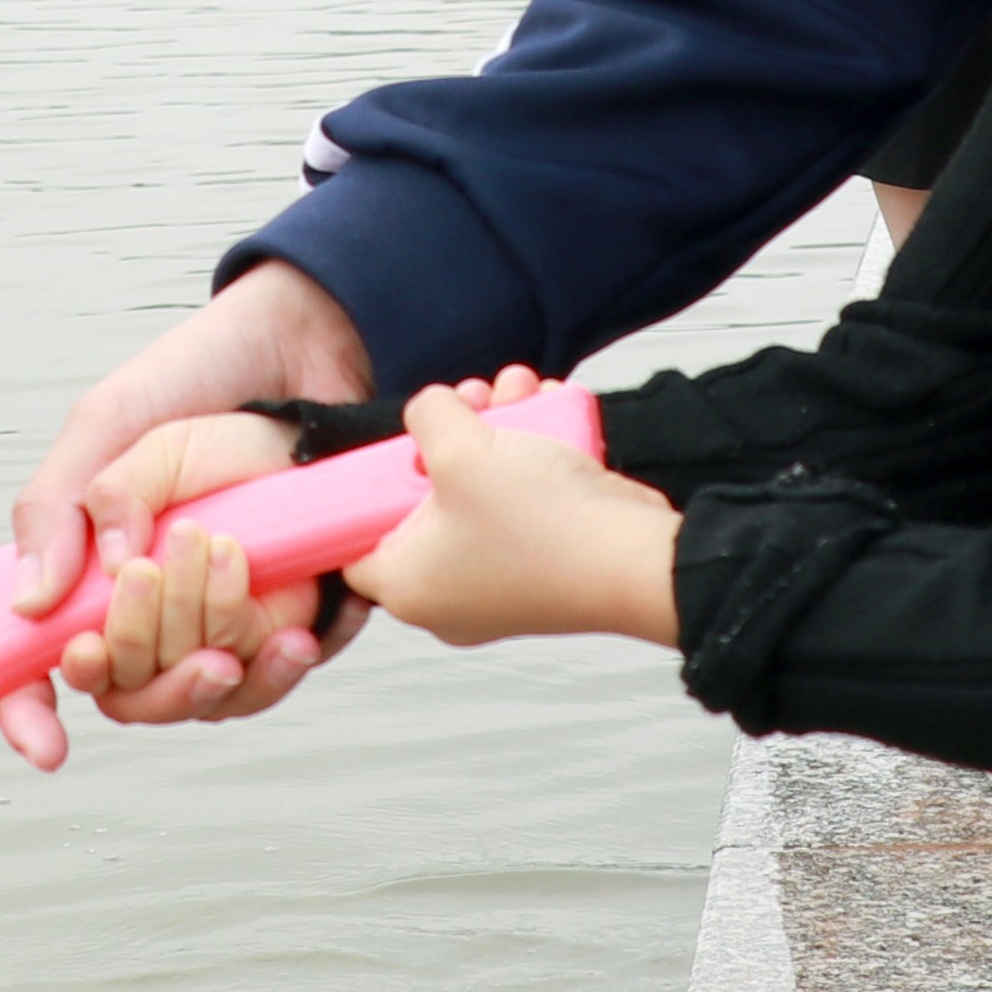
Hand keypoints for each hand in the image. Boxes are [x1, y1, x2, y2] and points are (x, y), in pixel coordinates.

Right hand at [0, 263, 376, 764]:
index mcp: (86, 568)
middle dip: (139, 661)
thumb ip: (60, 508)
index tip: (48, 743)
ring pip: (192, 698)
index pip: (35, 661)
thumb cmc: (198, 381)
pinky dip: (273, 671)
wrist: (307, 352)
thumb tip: (32, 603)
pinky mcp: (278, 626)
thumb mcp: (109, 427)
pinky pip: (263, 685)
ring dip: (206, 660)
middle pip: (122, 692)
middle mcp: (146, 609)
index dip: (29, 710)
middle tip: (152, 582)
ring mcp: (212, 623)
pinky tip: (291, 637)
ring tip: (233, 579)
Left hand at [346, 380, 679, 650]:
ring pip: (475, 494)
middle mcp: (446, 597)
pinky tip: (546, 415)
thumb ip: (427, 415)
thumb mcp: (461, 448)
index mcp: (407, 586)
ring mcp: (496, 586)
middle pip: (420, 501)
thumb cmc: (547, 529)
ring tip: (516, 394)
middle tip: (464, 406)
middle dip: (449, 437)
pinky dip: (528, 461)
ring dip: (496, 435)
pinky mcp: (539, 569)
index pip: (352, 539)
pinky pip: (516, 507)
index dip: (364, 485)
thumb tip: (429, 409)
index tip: (383, 447)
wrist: (639, 560)